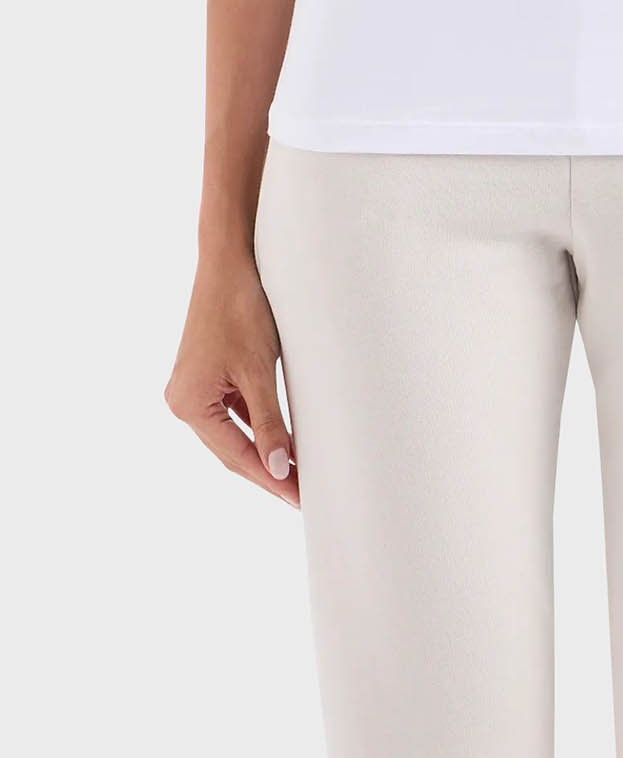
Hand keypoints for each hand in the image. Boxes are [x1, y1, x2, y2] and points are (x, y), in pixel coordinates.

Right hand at [165, 251, 298, 506]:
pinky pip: (232, 410)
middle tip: (304, 494)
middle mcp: (184, 400)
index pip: (237, 455)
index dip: (271, 479)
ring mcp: (193, 386)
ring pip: (233, 431)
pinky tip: (282, 438)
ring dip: (264, 449)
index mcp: (190, 403)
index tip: (300, 498)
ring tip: (299, 472)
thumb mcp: (259, 370)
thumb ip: (269, 422)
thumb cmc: (242, 308)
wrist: (231, 259)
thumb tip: (280, 468)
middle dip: (268, 470)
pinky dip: (257, 424)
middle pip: (232, 448)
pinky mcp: (206, 374)